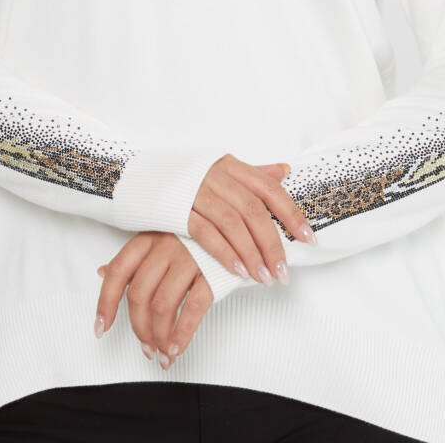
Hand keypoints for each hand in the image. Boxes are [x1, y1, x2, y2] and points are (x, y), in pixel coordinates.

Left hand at [94, 231, 212, 369]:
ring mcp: (189, 256)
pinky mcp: (213, 271)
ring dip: (160, 337)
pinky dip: (182, 335)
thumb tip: (103, 272)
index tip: (101, 327)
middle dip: (139, 328)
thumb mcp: (162, 238)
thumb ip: (135, 258)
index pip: (118, 272)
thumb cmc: (198, 236)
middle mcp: (165, 244)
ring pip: (163, 305)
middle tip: (145, 347)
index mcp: (149, 237)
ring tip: (162, 353)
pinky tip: (177, 348)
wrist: (240, 228)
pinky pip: (192, 309)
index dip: (106, 303)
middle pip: (139, 295)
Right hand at [187, 156, 317, 286]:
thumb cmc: (183, 176)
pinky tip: (237, 272)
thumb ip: (253, 173)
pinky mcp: (176, 208)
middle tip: (283, 272)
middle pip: (253, 211)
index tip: (308, 239)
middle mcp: (216, 175)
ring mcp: (195, 191)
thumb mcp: (219, 168)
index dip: (291, 214)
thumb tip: (285, 170)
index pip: (269, 189)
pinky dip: (224, 253)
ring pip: (232, 224)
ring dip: (251, 254)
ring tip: (264, 278)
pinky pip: (206, 233)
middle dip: (273, 244)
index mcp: (230, 165)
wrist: (136, 176)